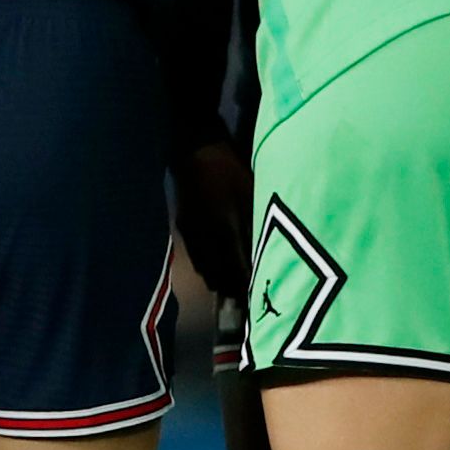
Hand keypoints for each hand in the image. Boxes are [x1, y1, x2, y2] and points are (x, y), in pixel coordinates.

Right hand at [172, 136, 252, 296]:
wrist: (194, 148)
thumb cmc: (229, 167)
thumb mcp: (250, 191)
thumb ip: (255, 222)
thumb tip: (265, 249)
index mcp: (225, 228)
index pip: (237, 268)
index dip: (246, 286)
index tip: (257, 299)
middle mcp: (206, 236)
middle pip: (219, 274)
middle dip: (232, 289)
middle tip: (245, 300)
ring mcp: (192, 233)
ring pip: (205, 269)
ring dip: (219, 281)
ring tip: (231, 289)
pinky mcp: (184, 227)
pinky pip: (196, 257)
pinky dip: (207, 268)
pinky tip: (214, 270)